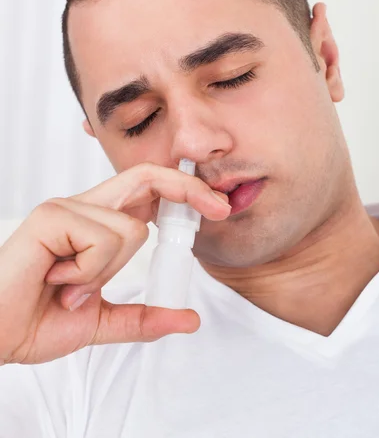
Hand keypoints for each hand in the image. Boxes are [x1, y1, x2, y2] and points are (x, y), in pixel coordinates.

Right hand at [0, 162, 229, 364]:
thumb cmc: (38, 320)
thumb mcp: (103, 322)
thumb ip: (144, 318)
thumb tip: (189, 318)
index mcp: (99, 224)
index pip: (148, 191)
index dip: (184, 192)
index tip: (217, 207)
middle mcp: (85, 208)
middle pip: (146, 178)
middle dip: (187, 188)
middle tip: (218, 208)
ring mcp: (67, 208)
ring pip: (130, 229)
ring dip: (107, 272)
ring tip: (72, 288)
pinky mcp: (52, 217)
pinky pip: (102, 239)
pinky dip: (88, 272)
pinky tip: (59, 280)